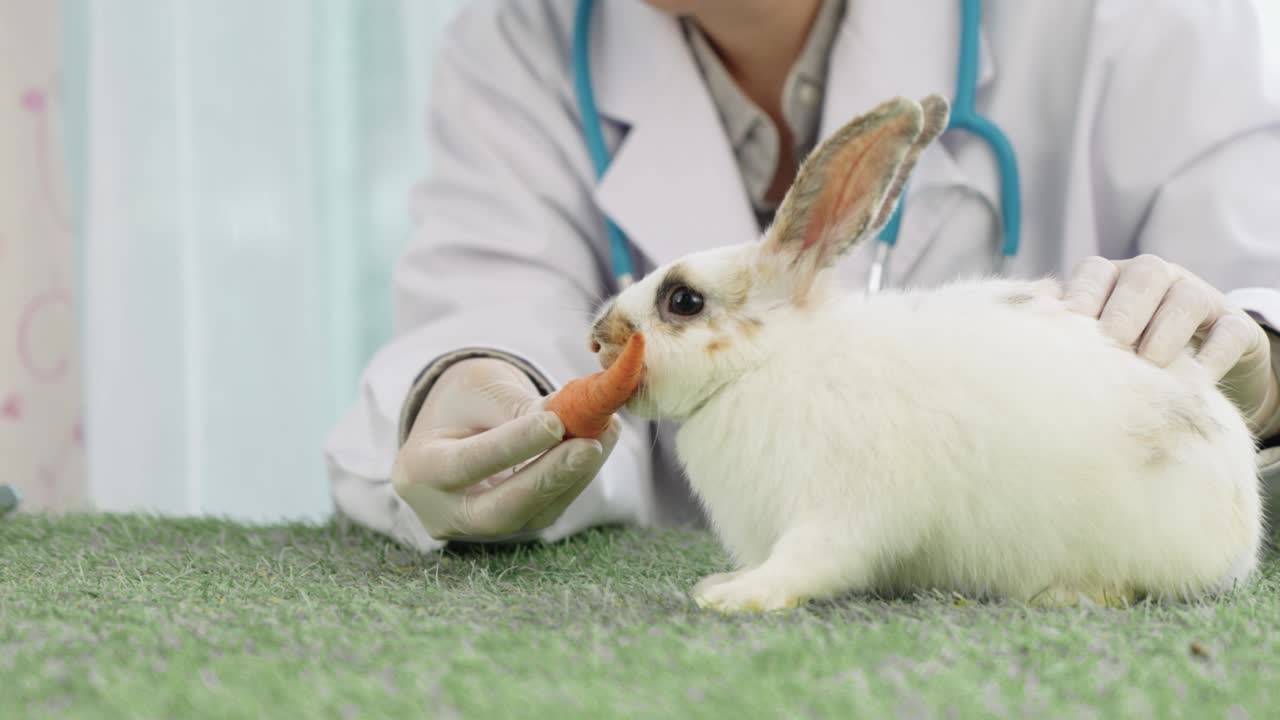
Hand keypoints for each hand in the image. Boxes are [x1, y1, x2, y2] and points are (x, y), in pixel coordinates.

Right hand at [391, 357, 620, 541]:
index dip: (513, 446)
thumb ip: (516, 407)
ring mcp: (479, 528)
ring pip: (532, 515)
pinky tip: (600, 445)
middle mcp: (444, 511)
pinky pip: (548, 509)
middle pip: (500, 509)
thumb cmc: (462, 402)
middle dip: (549, 478)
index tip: (555, 422)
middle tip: (590, 445)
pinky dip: (577, 478)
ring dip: (575, 476)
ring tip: (606, 432)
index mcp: (418, 470)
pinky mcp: (512, 528)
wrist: (457, 426)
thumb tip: (572, 417)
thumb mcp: (477, 390)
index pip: (466, 465)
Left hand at [1063, 254, 1279, 430]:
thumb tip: (1033, 320)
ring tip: (1149, 366)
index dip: (1081, 297)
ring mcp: (1200, 296)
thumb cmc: (1128, 352)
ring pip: (1186, 299)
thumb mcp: (1097, 339)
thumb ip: (1068, 328)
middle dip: (1124, 312)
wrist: (1195, 368)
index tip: (1068, 331)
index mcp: (1115, 277)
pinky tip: (1194, 380)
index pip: (1095, 271)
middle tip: (1112, 348)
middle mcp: (1157, 278)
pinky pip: (1230, 332)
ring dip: (1165, 333)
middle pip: (1144, 275)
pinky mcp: (1237, 325)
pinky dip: (1212, 356)